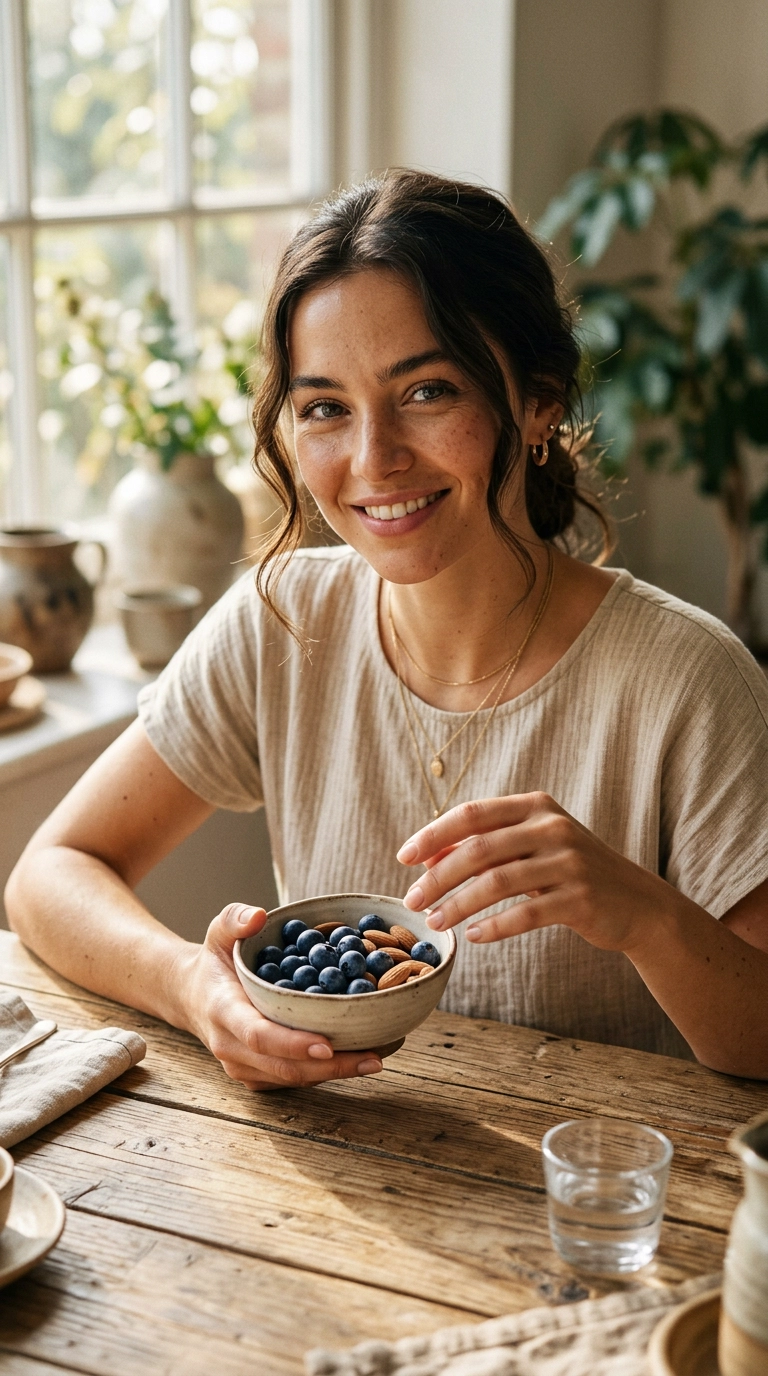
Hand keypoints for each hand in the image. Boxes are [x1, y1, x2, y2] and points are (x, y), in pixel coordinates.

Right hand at [175, 904, 383, 1089]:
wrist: (193, 997)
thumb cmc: (215, 962)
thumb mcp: (219, 933)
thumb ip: (235, 919)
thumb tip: (258, 915)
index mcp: (223, 1011)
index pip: (258, 1034)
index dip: (293, 1044)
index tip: (328, 1044)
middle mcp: (231, 1046)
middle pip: (283, 1066)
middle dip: (331, 1067)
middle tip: (373, 1059)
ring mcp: (243, 1067)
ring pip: (292, 1079)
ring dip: (335, 1074)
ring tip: (375, 1060)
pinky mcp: (256, 1077)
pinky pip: (292, 1081)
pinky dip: (324, 1073)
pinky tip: (356, 1060)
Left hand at [397, 793, 674, 953]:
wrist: (638, 904)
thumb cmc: (573, 873)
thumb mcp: (534, 847)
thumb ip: (488, 846)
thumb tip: (428, 858)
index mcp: (535, 806)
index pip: (472, 814)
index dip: (433, 835)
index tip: (404, 858)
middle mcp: (552, 827)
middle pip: (478, 848)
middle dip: (438, 876)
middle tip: (412, 900)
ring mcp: (569, 861)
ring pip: (496, 882)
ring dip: (458, 904)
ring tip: (437, 922)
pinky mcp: (580, 898)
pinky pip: (525, 913)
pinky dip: (494, 926)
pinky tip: (474, 936)